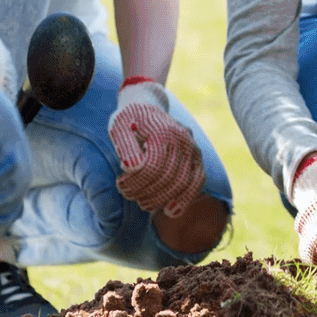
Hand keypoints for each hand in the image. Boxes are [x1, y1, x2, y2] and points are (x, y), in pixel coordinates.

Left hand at [108, 78, 205, 216]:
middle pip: (168, 178)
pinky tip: (170, 211)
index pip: (152, 167)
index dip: (135, 181)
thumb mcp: (119, 126)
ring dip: (160, 198)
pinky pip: (197, 181)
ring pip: (183, 183)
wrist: (148, 105)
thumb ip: (125, 146)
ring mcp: (193, 148)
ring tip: (142, 202)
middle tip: (127, 193)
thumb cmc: (129, 118)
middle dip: (145, 192)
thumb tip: (133, 168)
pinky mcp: (197, 157)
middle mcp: (183, 140)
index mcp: (163, 131)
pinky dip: (185, 198)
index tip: (120, 183)